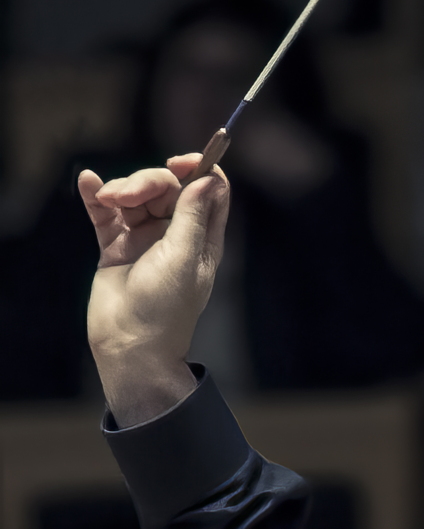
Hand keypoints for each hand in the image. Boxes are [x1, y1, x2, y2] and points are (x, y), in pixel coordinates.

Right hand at [79, 154, 229, 425]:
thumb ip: (193, 217)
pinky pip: (106, 214)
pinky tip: (88, 183)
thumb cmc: (166, 308)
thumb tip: (207, 180)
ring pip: (136, 196)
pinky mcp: (115, 247)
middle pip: (168, 188)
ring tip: (107, 200)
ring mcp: (144, 240)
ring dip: (121, 190)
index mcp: (202, 238)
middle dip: (148, 182)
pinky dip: (97, 196)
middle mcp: (176, 235)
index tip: (179, 161)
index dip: (199, 170)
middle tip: (128, 194)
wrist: (131, 345)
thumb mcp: (185, 258)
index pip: (209, 192)